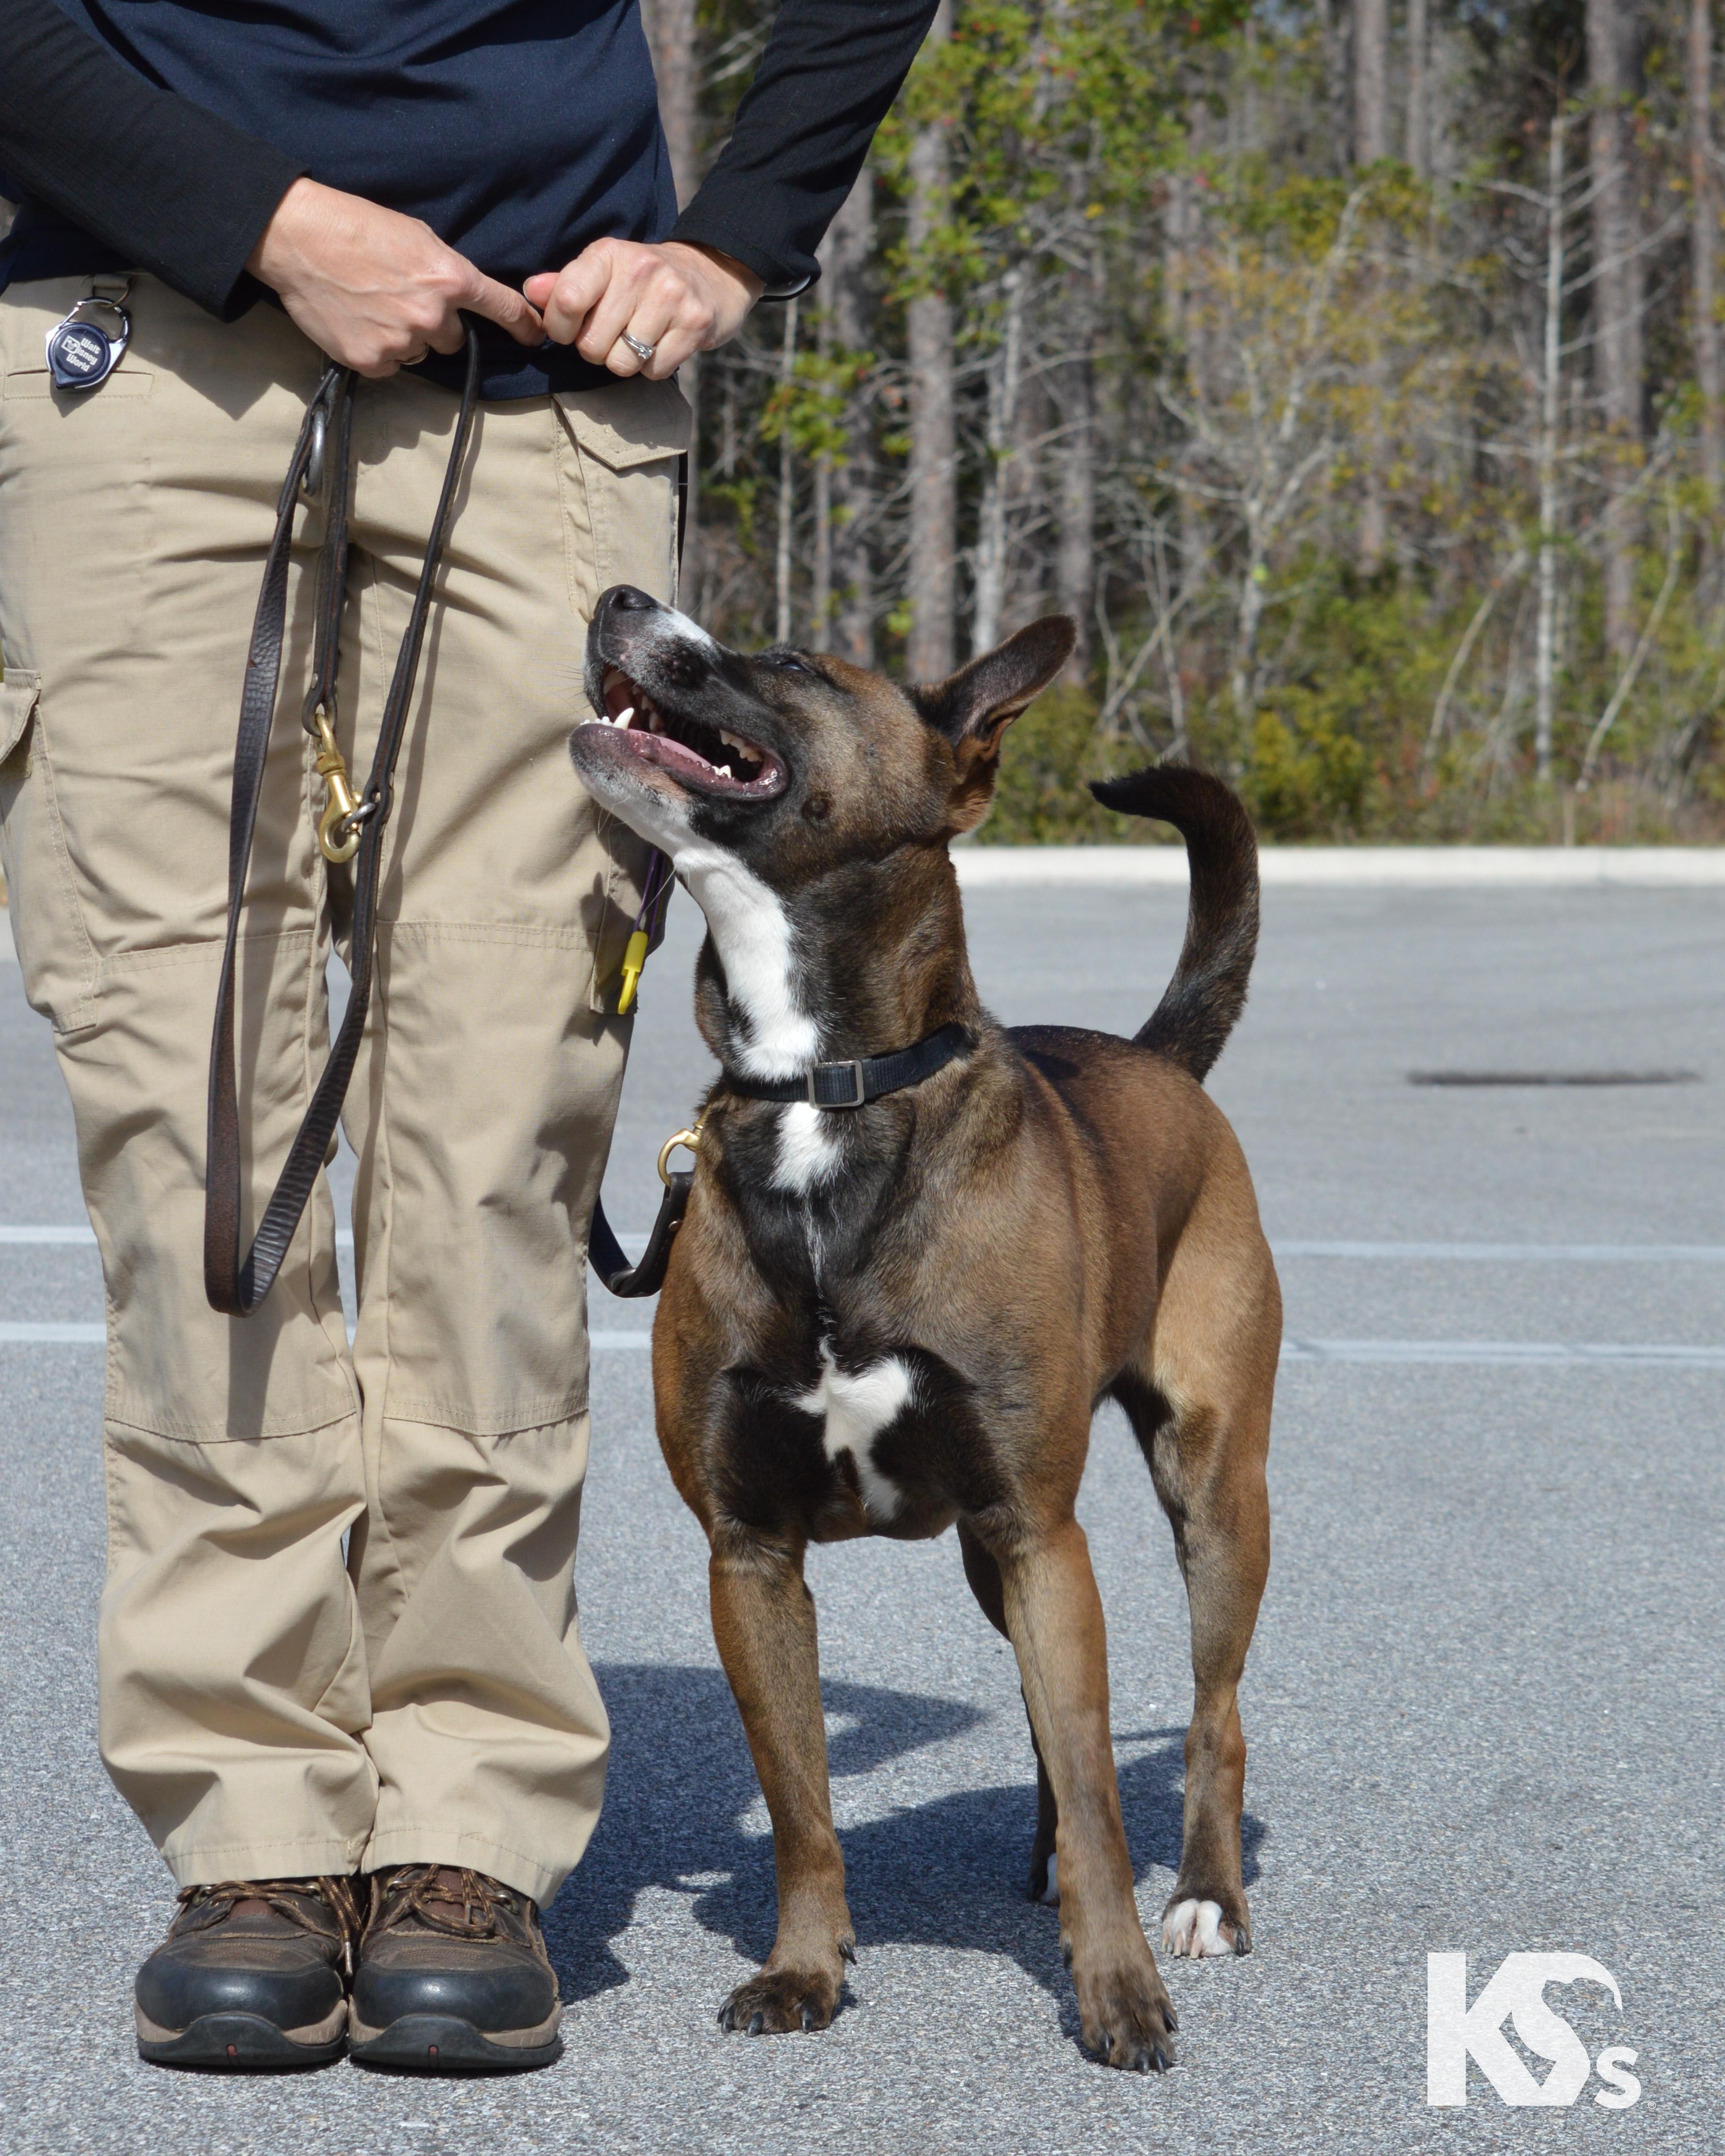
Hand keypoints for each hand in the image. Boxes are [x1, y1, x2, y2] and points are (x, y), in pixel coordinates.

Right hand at [247, 177, 543, 378]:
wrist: (299, 237)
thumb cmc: (356, 226)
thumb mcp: (415, 236)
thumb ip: (444, 271)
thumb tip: (461, 297)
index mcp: (450, 278)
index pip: (501, 308)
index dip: (522, 324)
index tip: (535, 335)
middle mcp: (432, 315)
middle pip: (452, 339)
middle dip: (433, 324)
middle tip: (399, 299)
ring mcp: (401, 341)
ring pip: (419, 352)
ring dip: (403, 337)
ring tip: (372, 306)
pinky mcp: (372, 360)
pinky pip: (390, 367)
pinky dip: (378, 351)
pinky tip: (358, 323)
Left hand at [525, 240, 762, 379]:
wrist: (711, 273)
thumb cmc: (643, 281)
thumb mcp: (602, 273)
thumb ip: (563, 285)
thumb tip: (531, 292)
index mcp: (608, 254)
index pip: (567, 300)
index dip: (560, 329)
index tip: (571, 329)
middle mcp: (639, 270)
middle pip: (592, 345)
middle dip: (597, 351)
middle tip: (614, 334)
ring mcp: (671, 296)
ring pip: (622, 363)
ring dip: (626, 362)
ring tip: (639, 338)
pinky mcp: (695, 323)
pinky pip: (654, 370)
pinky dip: (654, 367)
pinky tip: (662, 344)